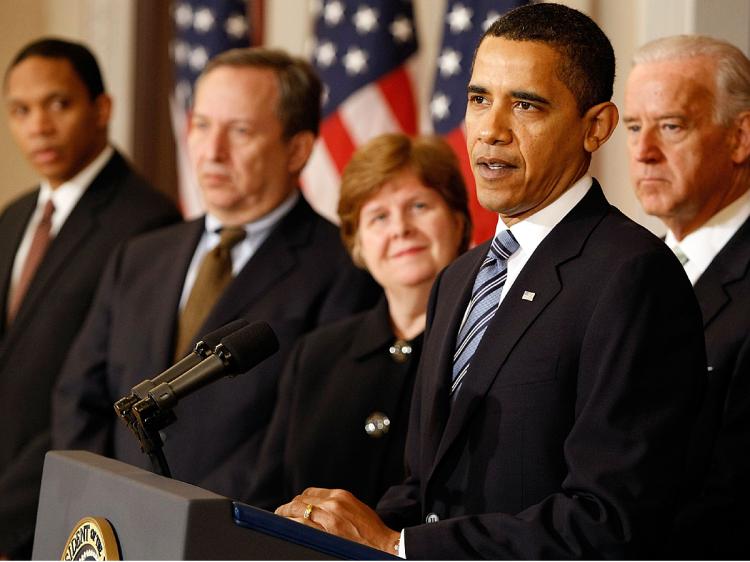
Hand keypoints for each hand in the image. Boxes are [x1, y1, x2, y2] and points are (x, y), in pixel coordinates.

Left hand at [275, 487, 399, 553]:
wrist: (384, 545)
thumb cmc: (372, 530)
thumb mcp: (356, 507)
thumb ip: (337, 505)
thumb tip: (320, 507)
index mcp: (340, 495)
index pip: (310, 493)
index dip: (299, 500)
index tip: (295, 506)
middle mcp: (333, 503)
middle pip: (301, 500)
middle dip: (289, 507)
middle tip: (282, 513)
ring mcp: (328, 518)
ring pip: (297, 512)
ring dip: (286, 516)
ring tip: (281, 520)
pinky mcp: (326, 534)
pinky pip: (302, 526)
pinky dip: (292, 526)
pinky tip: (287, 529)